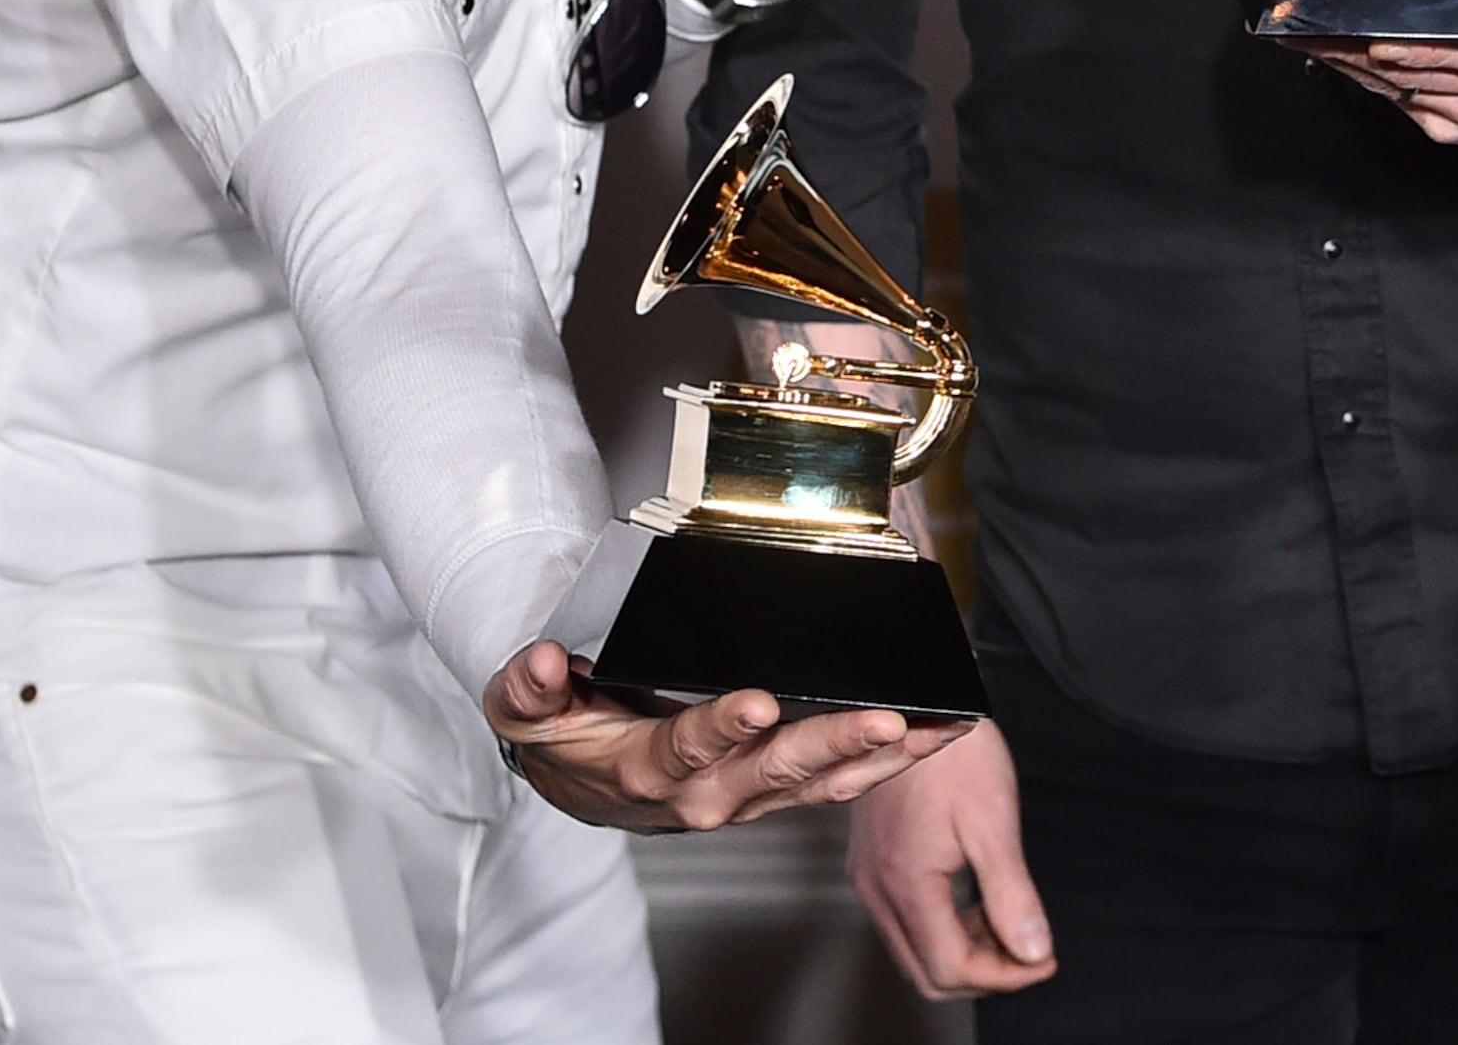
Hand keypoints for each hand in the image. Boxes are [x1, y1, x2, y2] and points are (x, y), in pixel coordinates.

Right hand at [482, 640, 957, 831]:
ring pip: (821, 782)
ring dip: (878, 756)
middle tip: (881, 719)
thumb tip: (542, 661)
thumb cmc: (565, 733)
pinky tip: (931, 735)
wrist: (579, 780)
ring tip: (932, 727)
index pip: (688, 748)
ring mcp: (748, 796)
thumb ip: (529, 686)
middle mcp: (707, 792)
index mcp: (648, 769)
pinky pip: (837, 784)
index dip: (720, 730)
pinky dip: (886, 762)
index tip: (755, 704)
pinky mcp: (776, 793)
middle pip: (774, 770)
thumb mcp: (526, 710)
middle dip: (831, 743)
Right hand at [848, 713, 1056, 998]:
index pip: (950, 968)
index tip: (1045, 959)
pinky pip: (907, 922)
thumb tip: (1033, 952)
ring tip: (1013, 927)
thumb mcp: (994, 823)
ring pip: (916, 952)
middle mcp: (878, 889)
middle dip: (986, 974)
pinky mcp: (873, 863)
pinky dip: (947, 929)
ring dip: (967, 954)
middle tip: (1032, 953)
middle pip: (928, 973)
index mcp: (905, 884)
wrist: (920, 700)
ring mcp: (870, 876)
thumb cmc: (956, 752)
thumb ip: (1011, 895)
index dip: (1004, 976)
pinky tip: (981, 906)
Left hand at [1312, 0, 1457, 164]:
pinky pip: (1410, 106)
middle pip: (1419, 72)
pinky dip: (1372, 87)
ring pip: (1405, 91)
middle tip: (1310, 27)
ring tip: (1306, 39)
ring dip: (1353, 68)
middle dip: (1360, 50)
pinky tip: (1340, 63)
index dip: (1418, 49)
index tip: (1376, 33)